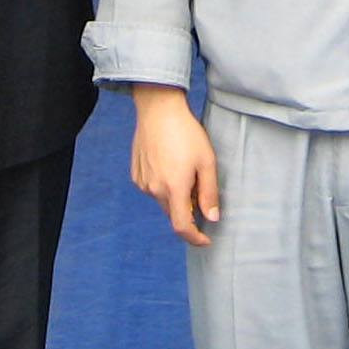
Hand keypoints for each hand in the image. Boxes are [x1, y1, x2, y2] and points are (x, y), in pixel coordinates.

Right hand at [130, 84, 218, 245]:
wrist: (158, 110)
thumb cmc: (186, 133)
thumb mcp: (206, 161)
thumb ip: (209, 192)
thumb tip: (212, 218)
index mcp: (174, 188)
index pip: (182, 226)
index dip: (195, 237)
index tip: (206, 239)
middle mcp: (154, 190)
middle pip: (173, 213)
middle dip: (188, 210)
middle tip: (199, 187)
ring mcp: (143, 182)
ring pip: (162, 200)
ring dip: (175, 195)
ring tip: (183, 167)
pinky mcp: (136, 174)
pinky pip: (152, 188)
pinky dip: (163, 184)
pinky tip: (169, 162)